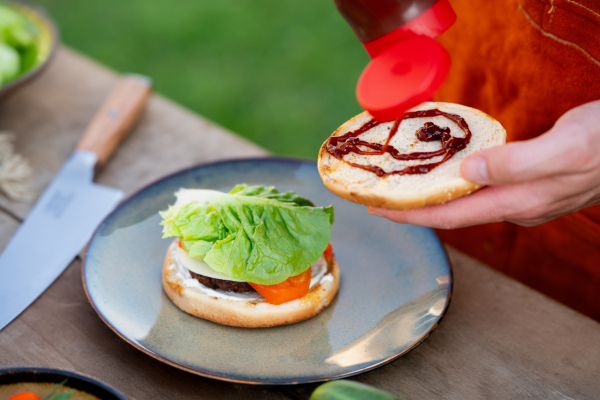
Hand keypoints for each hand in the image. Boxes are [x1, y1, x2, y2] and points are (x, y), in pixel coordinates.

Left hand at [368, 100, 599, 227]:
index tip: (376, 209)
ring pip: (465, 202)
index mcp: (517, 200)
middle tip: (380, 196)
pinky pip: (481, 190)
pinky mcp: (530, 185)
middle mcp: (516, 206)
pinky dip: (456, 183)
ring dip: (432, 196)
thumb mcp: (564, 147)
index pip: (449, 215)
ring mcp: (524, 198)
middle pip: (451, 213)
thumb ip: (516, 163)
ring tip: (404, 186)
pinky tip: (448, 172)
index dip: (410, 214)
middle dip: (413, 208)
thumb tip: (468, 173)